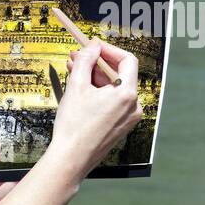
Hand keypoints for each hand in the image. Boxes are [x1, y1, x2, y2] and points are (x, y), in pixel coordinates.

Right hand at [52, 39, 141, 180]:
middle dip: (97, 63)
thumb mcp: (77, 85)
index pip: (127, 60)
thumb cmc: (74, 126)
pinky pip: (112, 101)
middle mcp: (133, 106)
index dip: (109, 49)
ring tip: (74, 70)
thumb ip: (86, 60)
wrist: (71, 159)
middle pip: (119, 74)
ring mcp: (128, 118)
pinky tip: (80, 87)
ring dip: (95, 76)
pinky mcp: (120, 126)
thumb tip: (93, 46)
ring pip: (114, 88)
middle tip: (77, 56)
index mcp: (127, 94)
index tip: (93, 46)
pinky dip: (98, 91)